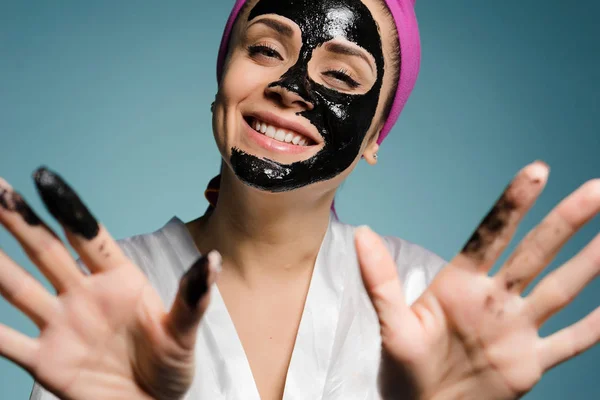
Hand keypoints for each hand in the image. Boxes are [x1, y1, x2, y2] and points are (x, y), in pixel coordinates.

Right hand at [0, 168, 220, 399]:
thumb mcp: (185, 331)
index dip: (68, 209)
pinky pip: (7, 342)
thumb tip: (212, 260)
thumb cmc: (171, 367)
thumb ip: (193, 297)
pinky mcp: (46, 360)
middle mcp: (85, 296)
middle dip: (20, 220)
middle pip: (46, 251)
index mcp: (120, 281)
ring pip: (19, 287)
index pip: (89, 237)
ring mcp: (62, 325)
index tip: (44, 179)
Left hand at [355, 161, 598, 399]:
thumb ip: (379, 279)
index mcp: (460, 285)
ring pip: (561, 289)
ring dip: (589, 263)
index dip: (513, 205)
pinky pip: (570, 342)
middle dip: (566, 222)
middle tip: (596, 190)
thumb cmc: (403, 367)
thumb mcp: (390, 324)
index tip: (536, 171)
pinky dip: (594, 328)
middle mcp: (494, 299)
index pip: (491, 235)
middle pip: (536, 253)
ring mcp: (516, 329)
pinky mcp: (530, 362)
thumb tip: (361, 232)